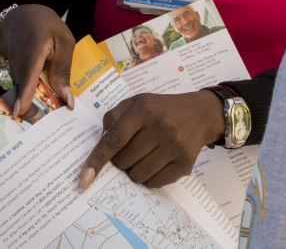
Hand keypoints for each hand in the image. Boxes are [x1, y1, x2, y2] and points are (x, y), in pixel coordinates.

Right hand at [0, 4, 76, 116]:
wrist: (21, 18)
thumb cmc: (48, 28)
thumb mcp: (64, 42)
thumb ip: (64, 70)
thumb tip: (68, 101)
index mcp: (35, 48)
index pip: (28, 73)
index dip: (25, 93)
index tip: (20, 111)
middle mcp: (19, 61)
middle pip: (24, 90)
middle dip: (32, 111)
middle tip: (42, 130)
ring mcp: (12, 68)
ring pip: (23, 92)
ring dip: (33, 107)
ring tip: (44, 124)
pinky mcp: (12, 75)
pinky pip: (22, 90)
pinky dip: (31, 99)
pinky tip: (41, 111)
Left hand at [79, 90, 223, 188]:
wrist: (201, 114)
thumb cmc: (161, 109)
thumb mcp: (137, 102)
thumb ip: (114, 117)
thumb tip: (101, 142)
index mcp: (143, 110)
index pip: (114, 139)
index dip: (97, 160)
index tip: (84, 179)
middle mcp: (160, 127)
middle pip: (124, 161)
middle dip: (121, 161)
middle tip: (132, 149)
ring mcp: (174, 146)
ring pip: (138, 175)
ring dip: (135, 171)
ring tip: (146, 155)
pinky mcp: (185, 163)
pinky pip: (155, 183)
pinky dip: (150, 177)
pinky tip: (158, 162)